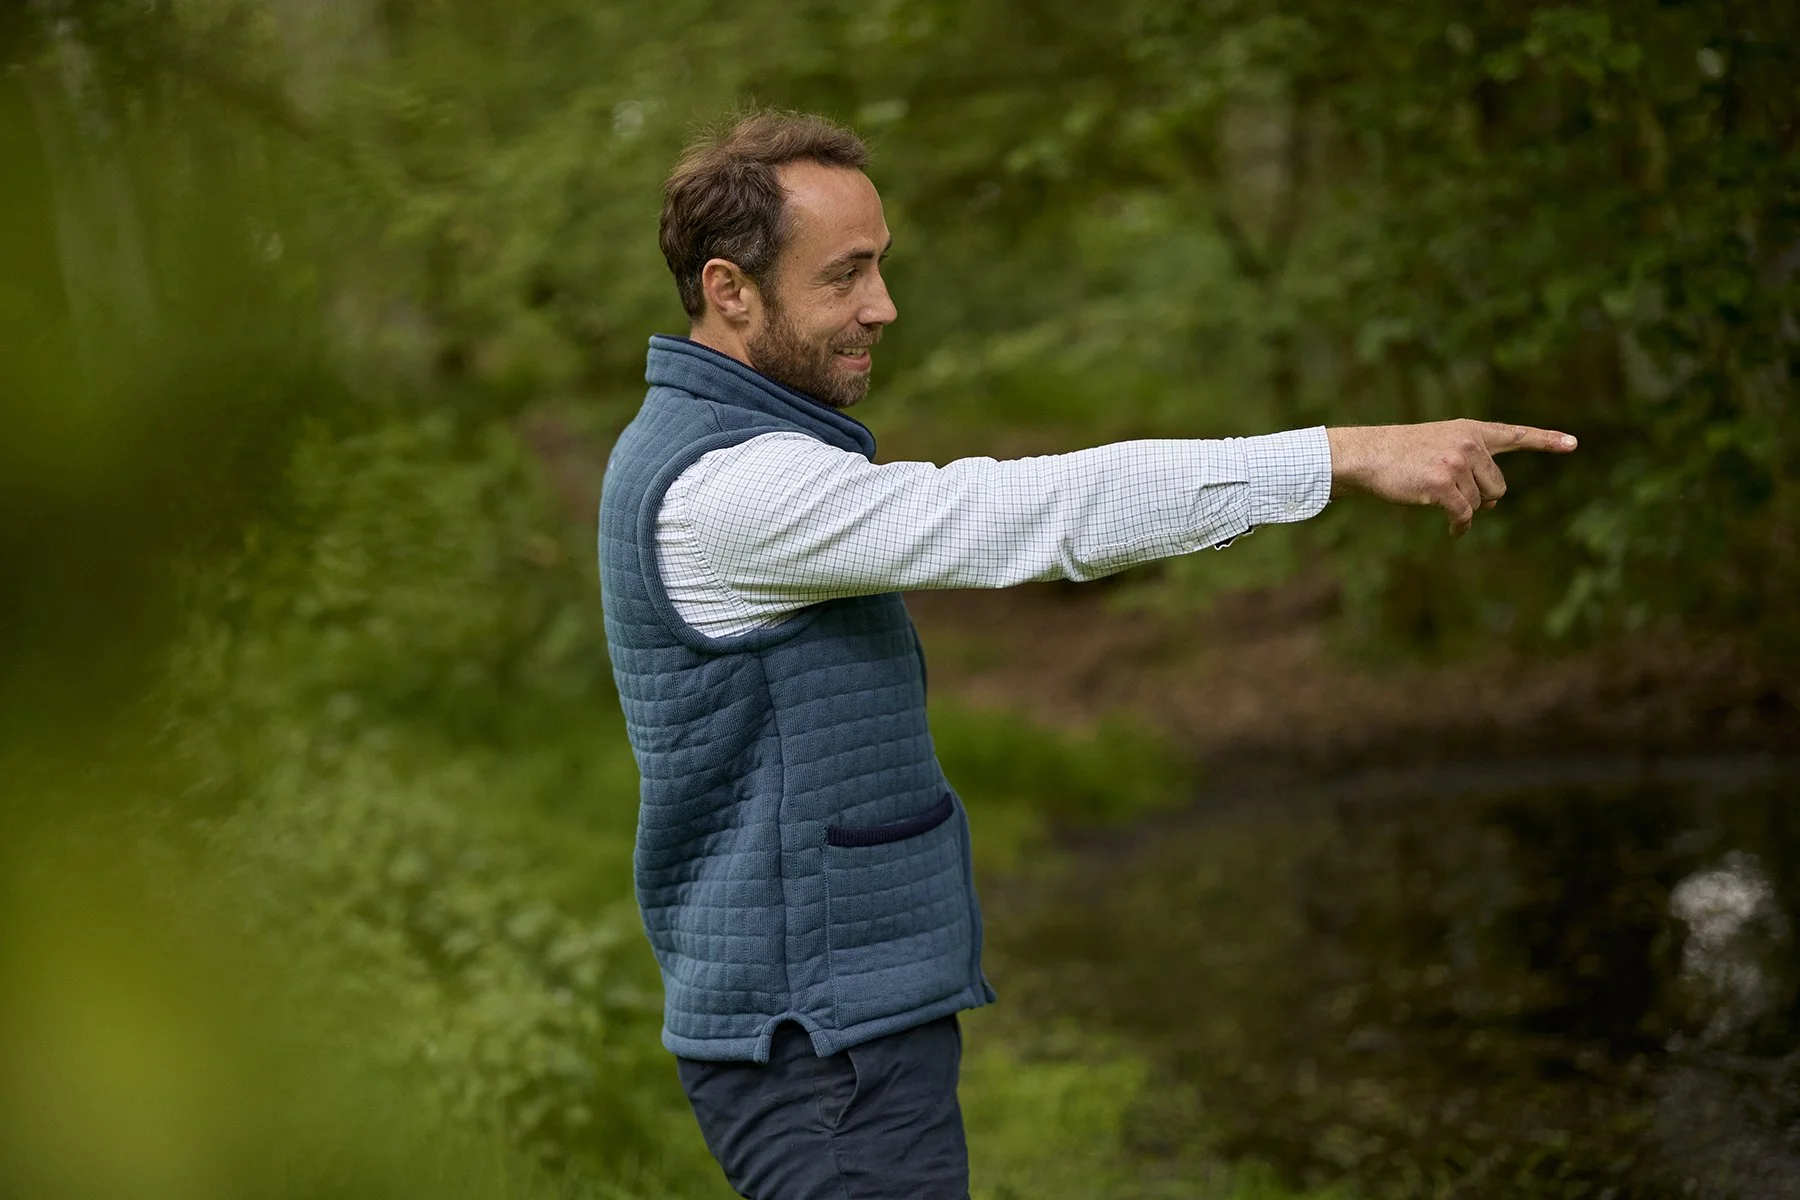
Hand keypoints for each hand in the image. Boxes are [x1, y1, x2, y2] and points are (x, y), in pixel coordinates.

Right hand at [1326, 419, 1577, 536]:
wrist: (1368, 455)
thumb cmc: (1399, 454)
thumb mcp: (1439, 445)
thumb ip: (1470, 461)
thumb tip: (1491, 502)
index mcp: (1470, 430)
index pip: (1515, 434)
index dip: (1546, 440)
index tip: (1573, 444)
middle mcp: (1469, 443)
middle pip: (1498, 486)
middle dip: (1482, 498)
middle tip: (1458, 497)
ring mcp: (1456, 463)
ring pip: (1480, 503)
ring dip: (1464, 510)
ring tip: (1439, 502)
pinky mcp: (1441, 484)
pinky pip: (1464, 515)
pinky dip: (1460, 526)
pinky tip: (1453, 531)